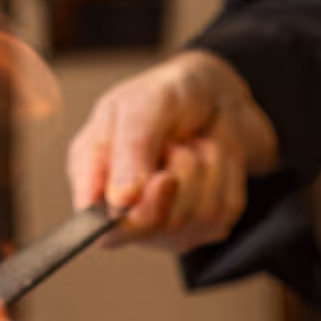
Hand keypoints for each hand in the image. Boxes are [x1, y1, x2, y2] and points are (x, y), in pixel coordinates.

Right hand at [66, 50, 279, 250]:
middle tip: (177, 145)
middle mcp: (126, 210)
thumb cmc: (167, 94)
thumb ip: (130, 148)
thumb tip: (119, 200)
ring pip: (194, 218)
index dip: (132, 215)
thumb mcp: (142, 104)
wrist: (214, 94)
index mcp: (95, 179)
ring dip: (204, 169)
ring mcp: (166, 223)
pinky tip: (211, 156)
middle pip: (152, 226)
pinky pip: (224, 212)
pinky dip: (225, 174)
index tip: (163, 178)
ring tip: (192, 144)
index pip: (102, 227)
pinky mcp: (205, 224)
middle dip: (176, 177)